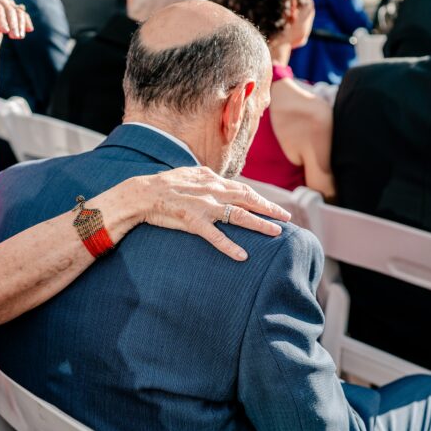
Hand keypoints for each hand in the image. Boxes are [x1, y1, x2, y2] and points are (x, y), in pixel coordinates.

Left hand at [0, 0, 33, 46]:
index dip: (2, 20)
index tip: (5, 31)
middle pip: (9, 10)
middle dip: (13, 24)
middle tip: (15, 37)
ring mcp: (8, 3)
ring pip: (18, 12)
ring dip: (20, 25)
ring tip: (20, 37)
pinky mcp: (15, 9)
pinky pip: (23, 14)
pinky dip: (26, 22)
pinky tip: (29, 29)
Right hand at [137, 167, 290, 260]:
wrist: (143, 193)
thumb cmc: (164, 185)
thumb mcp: (189, 174)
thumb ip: (207, 178)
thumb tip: (220, 180)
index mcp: (211, 179)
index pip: (242, 188)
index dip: (260, 198)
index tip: (274, 206)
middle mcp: (212, 191)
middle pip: (247, 199)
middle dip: (269, 208)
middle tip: (286, 217)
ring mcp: (204, 206)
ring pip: (238, 215)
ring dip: (259, 224)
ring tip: (276, 232)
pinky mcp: (193, 221)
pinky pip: (215, 236)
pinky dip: (229, 246)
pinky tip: (242, 256)